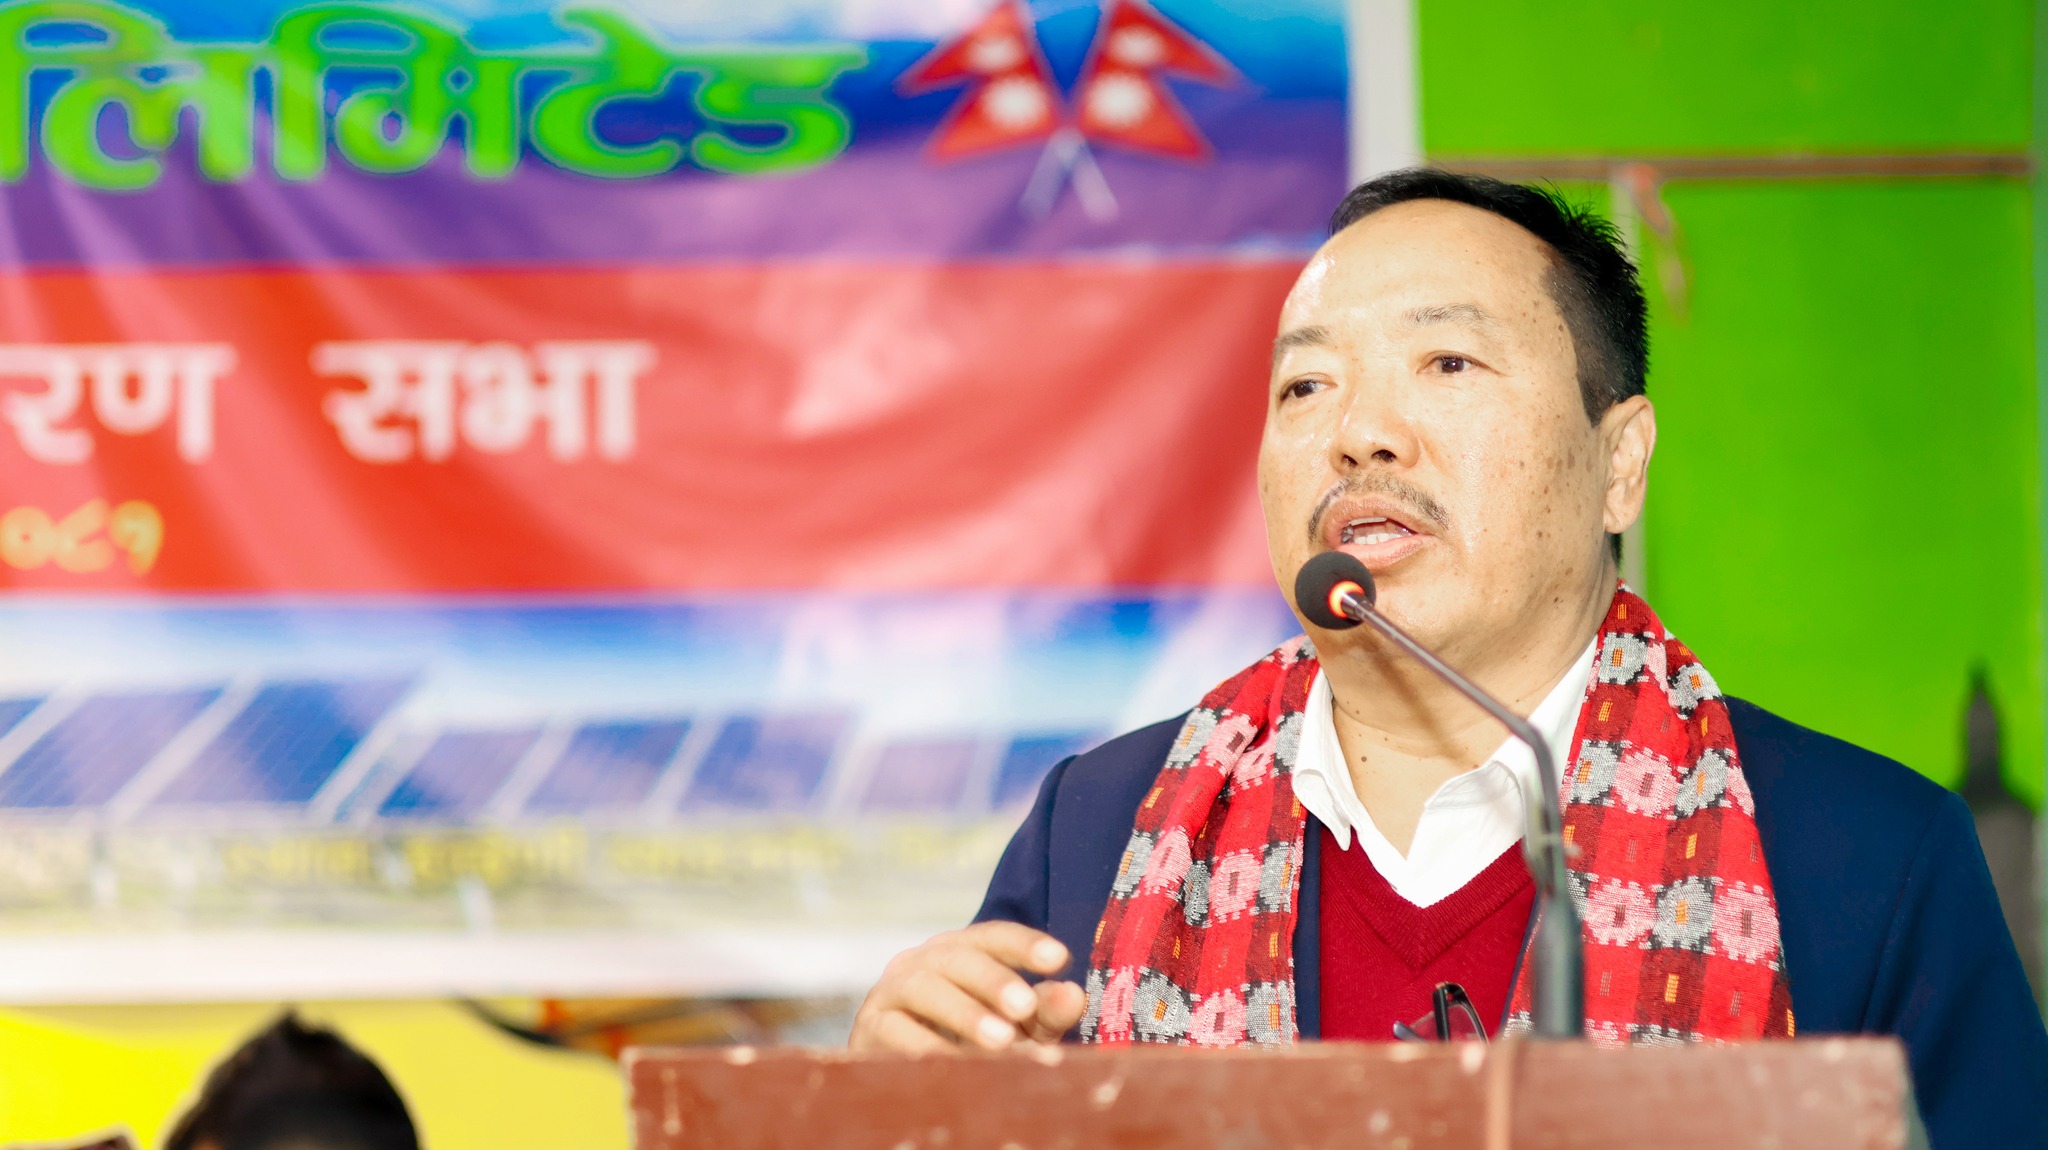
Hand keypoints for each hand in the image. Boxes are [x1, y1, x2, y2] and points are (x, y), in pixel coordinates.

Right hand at [849, 921, 1088, 1052]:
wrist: (907, 1079)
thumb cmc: (970, 1044)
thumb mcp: (1017, 1029)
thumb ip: (1044, 1012)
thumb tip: (1074, 994)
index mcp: (961, 951)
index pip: (993, 937)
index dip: (1024, 944)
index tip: (1060, 959)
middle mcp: (923, 961)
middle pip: (958, 957)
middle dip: (993, 981)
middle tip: (1025, 1008)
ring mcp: (891, 991)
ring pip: (924, 988)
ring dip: (963, 1013)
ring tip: (1001, 1041)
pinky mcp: (868, 1027)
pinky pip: (893, 1030)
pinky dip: (924, 1046)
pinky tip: (952, 1063)